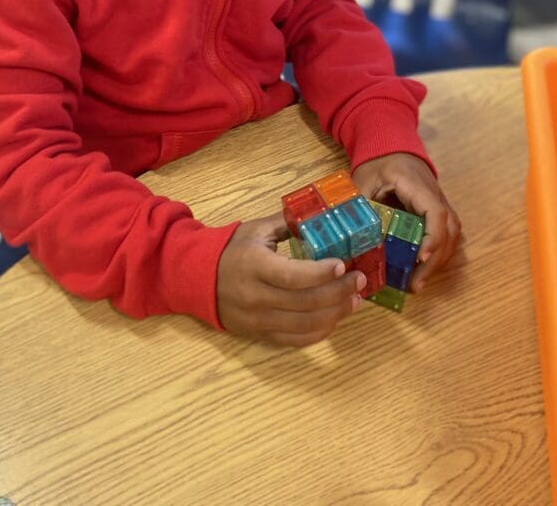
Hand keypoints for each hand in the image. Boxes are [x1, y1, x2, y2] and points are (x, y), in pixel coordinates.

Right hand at [217, 214, 365, 346]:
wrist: (196, 278)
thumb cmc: (230, 249)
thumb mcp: (255, 230)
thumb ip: (287, 223)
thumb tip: (320, 216)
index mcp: (255, 265)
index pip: (293, 276)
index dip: (321, 273)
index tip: (343, 265)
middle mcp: (257, 296)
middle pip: (305, 303)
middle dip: (339, 293)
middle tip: (360, 281)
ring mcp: (259, 319)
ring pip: (305, 325)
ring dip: (336, 314)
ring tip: (356, 301)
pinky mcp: (260, 334)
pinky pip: (295, 339)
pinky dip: (319, 332)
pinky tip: (335, 319)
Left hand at [352, 153, 461, 291]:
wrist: (390, 145)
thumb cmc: (377, 163)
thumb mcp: (364, 182)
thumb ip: (361, 207)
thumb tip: (351, 240)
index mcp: (417, 185)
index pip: (436, 213)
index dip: (432, 238)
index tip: (420, 259)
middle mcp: (436, 195)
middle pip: (449, 230)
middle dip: (435, 260)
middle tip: (416, 284)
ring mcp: (440, 202)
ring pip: (452, 234)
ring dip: (439, 260)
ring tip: (419, 282)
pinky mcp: (437, 210)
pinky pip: (447, 233)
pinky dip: (439, 253)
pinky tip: (423, 269)